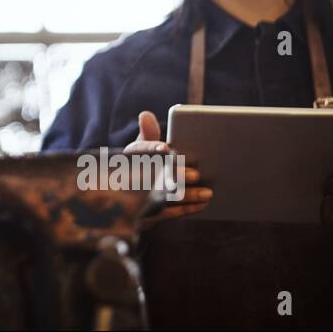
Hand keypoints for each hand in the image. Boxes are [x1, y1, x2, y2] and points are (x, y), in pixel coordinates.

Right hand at [125, 110, 210, 227]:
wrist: (124, 200)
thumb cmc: (139, 166)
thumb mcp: (139, 150)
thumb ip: (148, 134)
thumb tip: (145, 115)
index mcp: (130, 159)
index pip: (138, 152)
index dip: (151, 150)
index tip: (165, 148)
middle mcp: (132, 180)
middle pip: (153, 178)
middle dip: (174, 176)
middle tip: (195, 174)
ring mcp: (140, 201)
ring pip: (165, 199)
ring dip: (188, 196)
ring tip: (208, 192)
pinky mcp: (149, 216)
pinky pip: (170, 213)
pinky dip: (187, 208)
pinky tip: (203, 203)